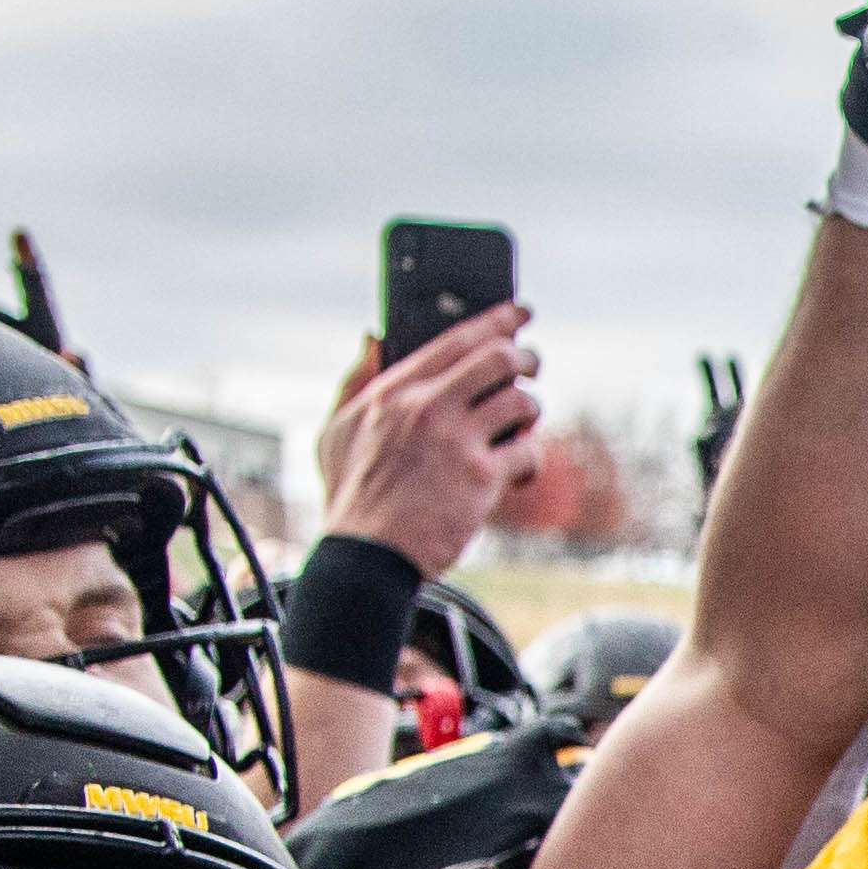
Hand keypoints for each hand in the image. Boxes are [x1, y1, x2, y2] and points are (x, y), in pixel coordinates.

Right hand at [315, 305, 540, 575]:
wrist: (366, 556)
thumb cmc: (352, 496)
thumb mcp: (336, 430)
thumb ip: (356, 380)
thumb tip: (372, 336)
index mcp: (393, 391)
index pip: (455, 339)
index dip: (497, 319)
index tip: (519, 311)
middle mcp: (426, 407)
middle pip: (498, 358)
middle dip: (525, 358)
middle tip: (531, 365)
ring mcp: (456, 440)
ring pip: (522, 401)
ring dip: (531, 412)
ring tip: (520, 427)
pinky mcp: (481, 477)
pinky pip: (529, 450)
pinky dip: (531, 459)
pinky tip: (517, 471)